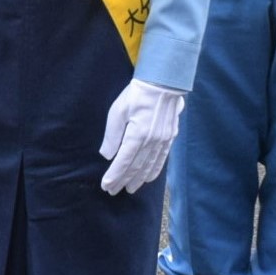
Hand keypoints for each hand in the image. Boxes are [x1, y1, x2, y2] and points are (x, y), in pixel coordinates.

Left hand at [99, 79, 184, 194]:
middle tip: (114, 191)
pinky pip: (161, 158)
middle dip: (123, 180)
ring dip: (138, 179)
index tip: (106, 186)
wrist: (163, 83)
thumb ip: (113, 136)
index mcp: (137, 135)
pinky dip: (154, 170)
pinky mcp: (170, 136)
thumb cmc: (137, 95)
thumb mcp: (117, 111)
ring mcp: (163, 140)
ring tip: (130, 188)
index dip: (114, 175)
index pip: (123, 161)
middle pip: (136, 167)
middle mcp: (151, 141)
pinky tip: (149, 177)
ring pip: (149, 166)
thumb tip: (107, 155)